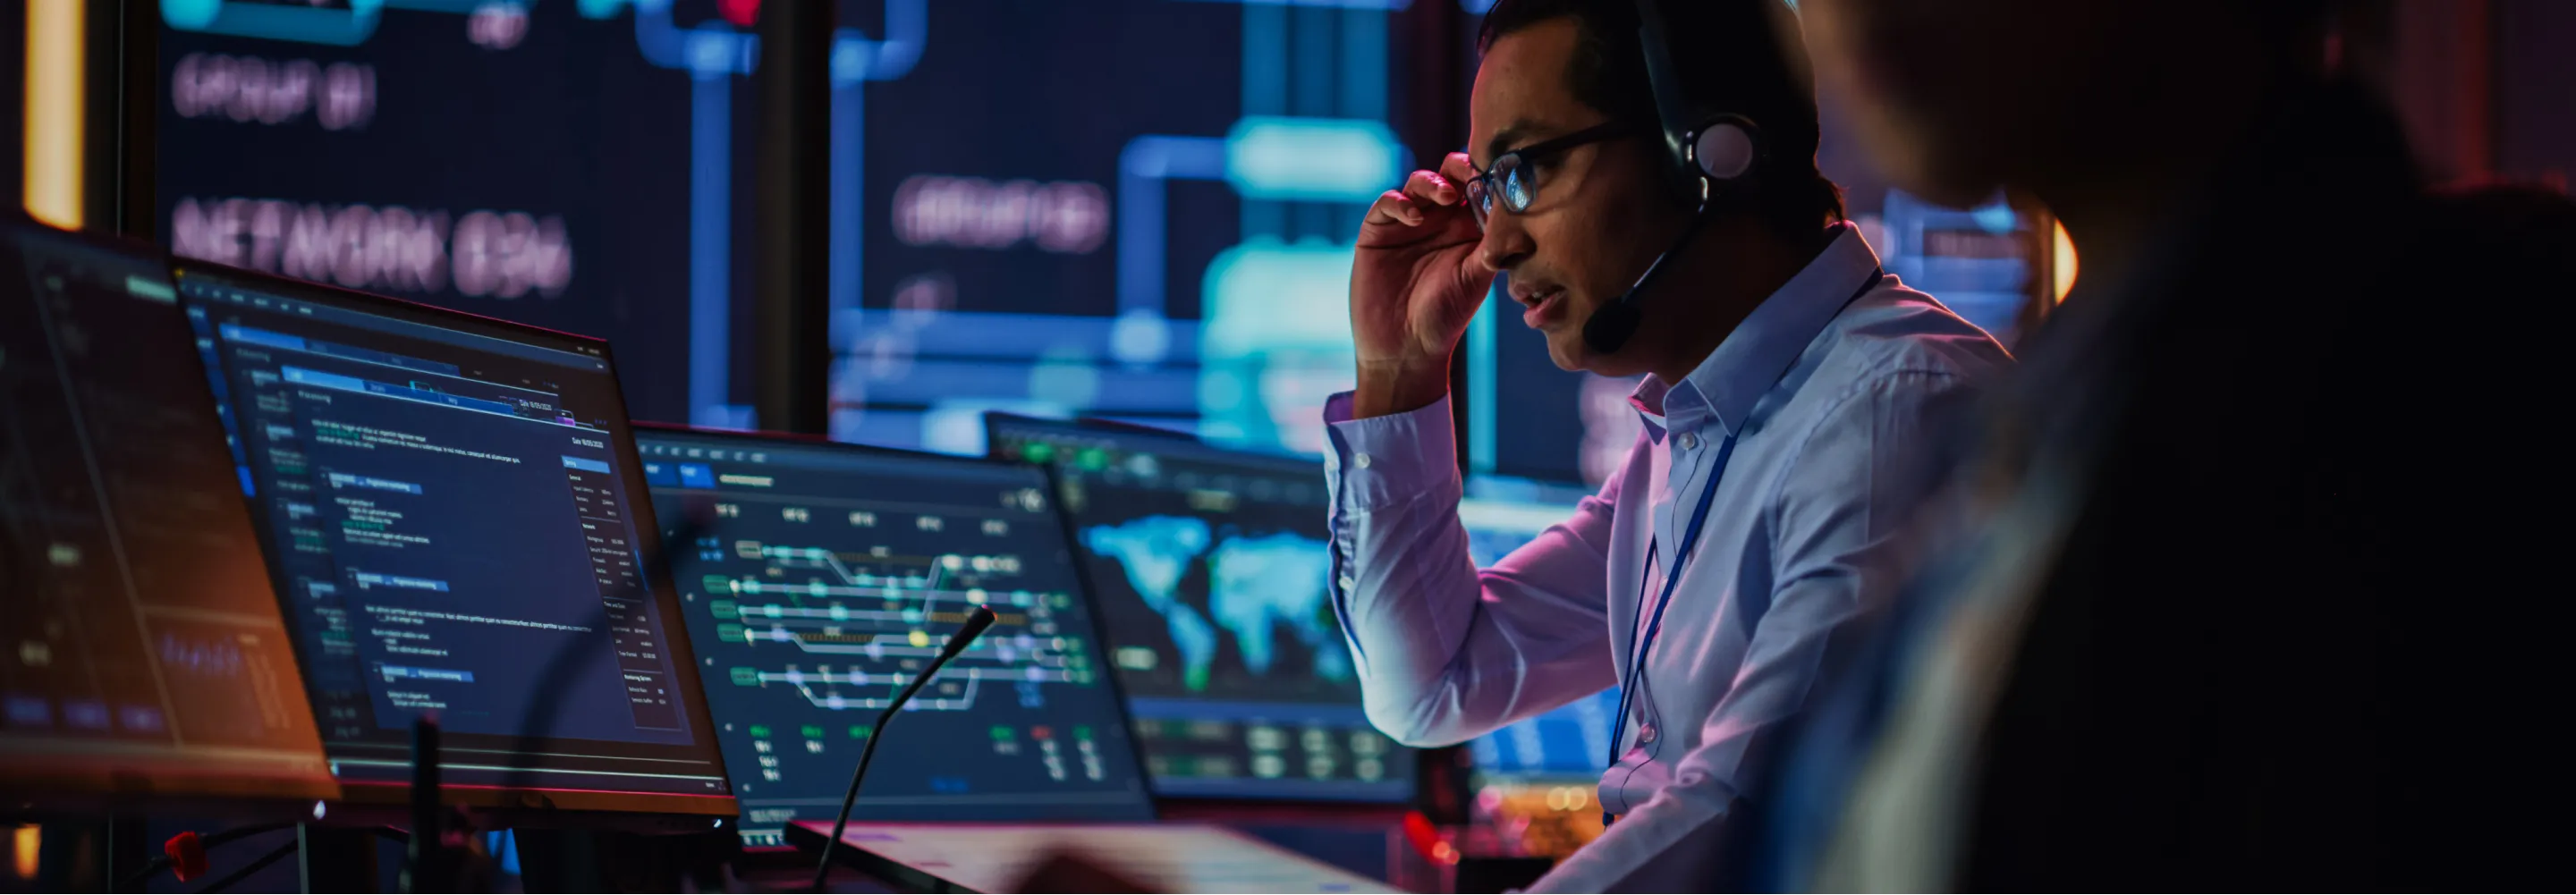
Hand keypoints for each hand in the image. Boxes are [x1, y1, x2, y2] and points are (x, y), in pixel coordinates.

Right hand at [1349, 152, 1495, 417]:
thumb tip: (1515, 212)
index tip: (1499, 174)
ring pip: (1420, 183)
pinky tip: (1416, 218)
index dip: (1488, 176)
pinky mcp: (1378, 230)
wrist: (1404, 348)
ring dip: (1434, 183)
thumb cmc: (1446, 316)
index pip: (1479, 188)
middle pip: (1450, 175)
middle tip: (1470, 171)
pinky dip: (1402, 203)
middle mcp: (1438, 220)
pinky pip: (1389, 202)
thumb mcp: (1476, 278)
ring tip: (1447, 197)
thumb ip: (1491, 244)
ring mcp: (1407, 222)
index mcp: (1467, 228)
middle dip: (1460, 166)